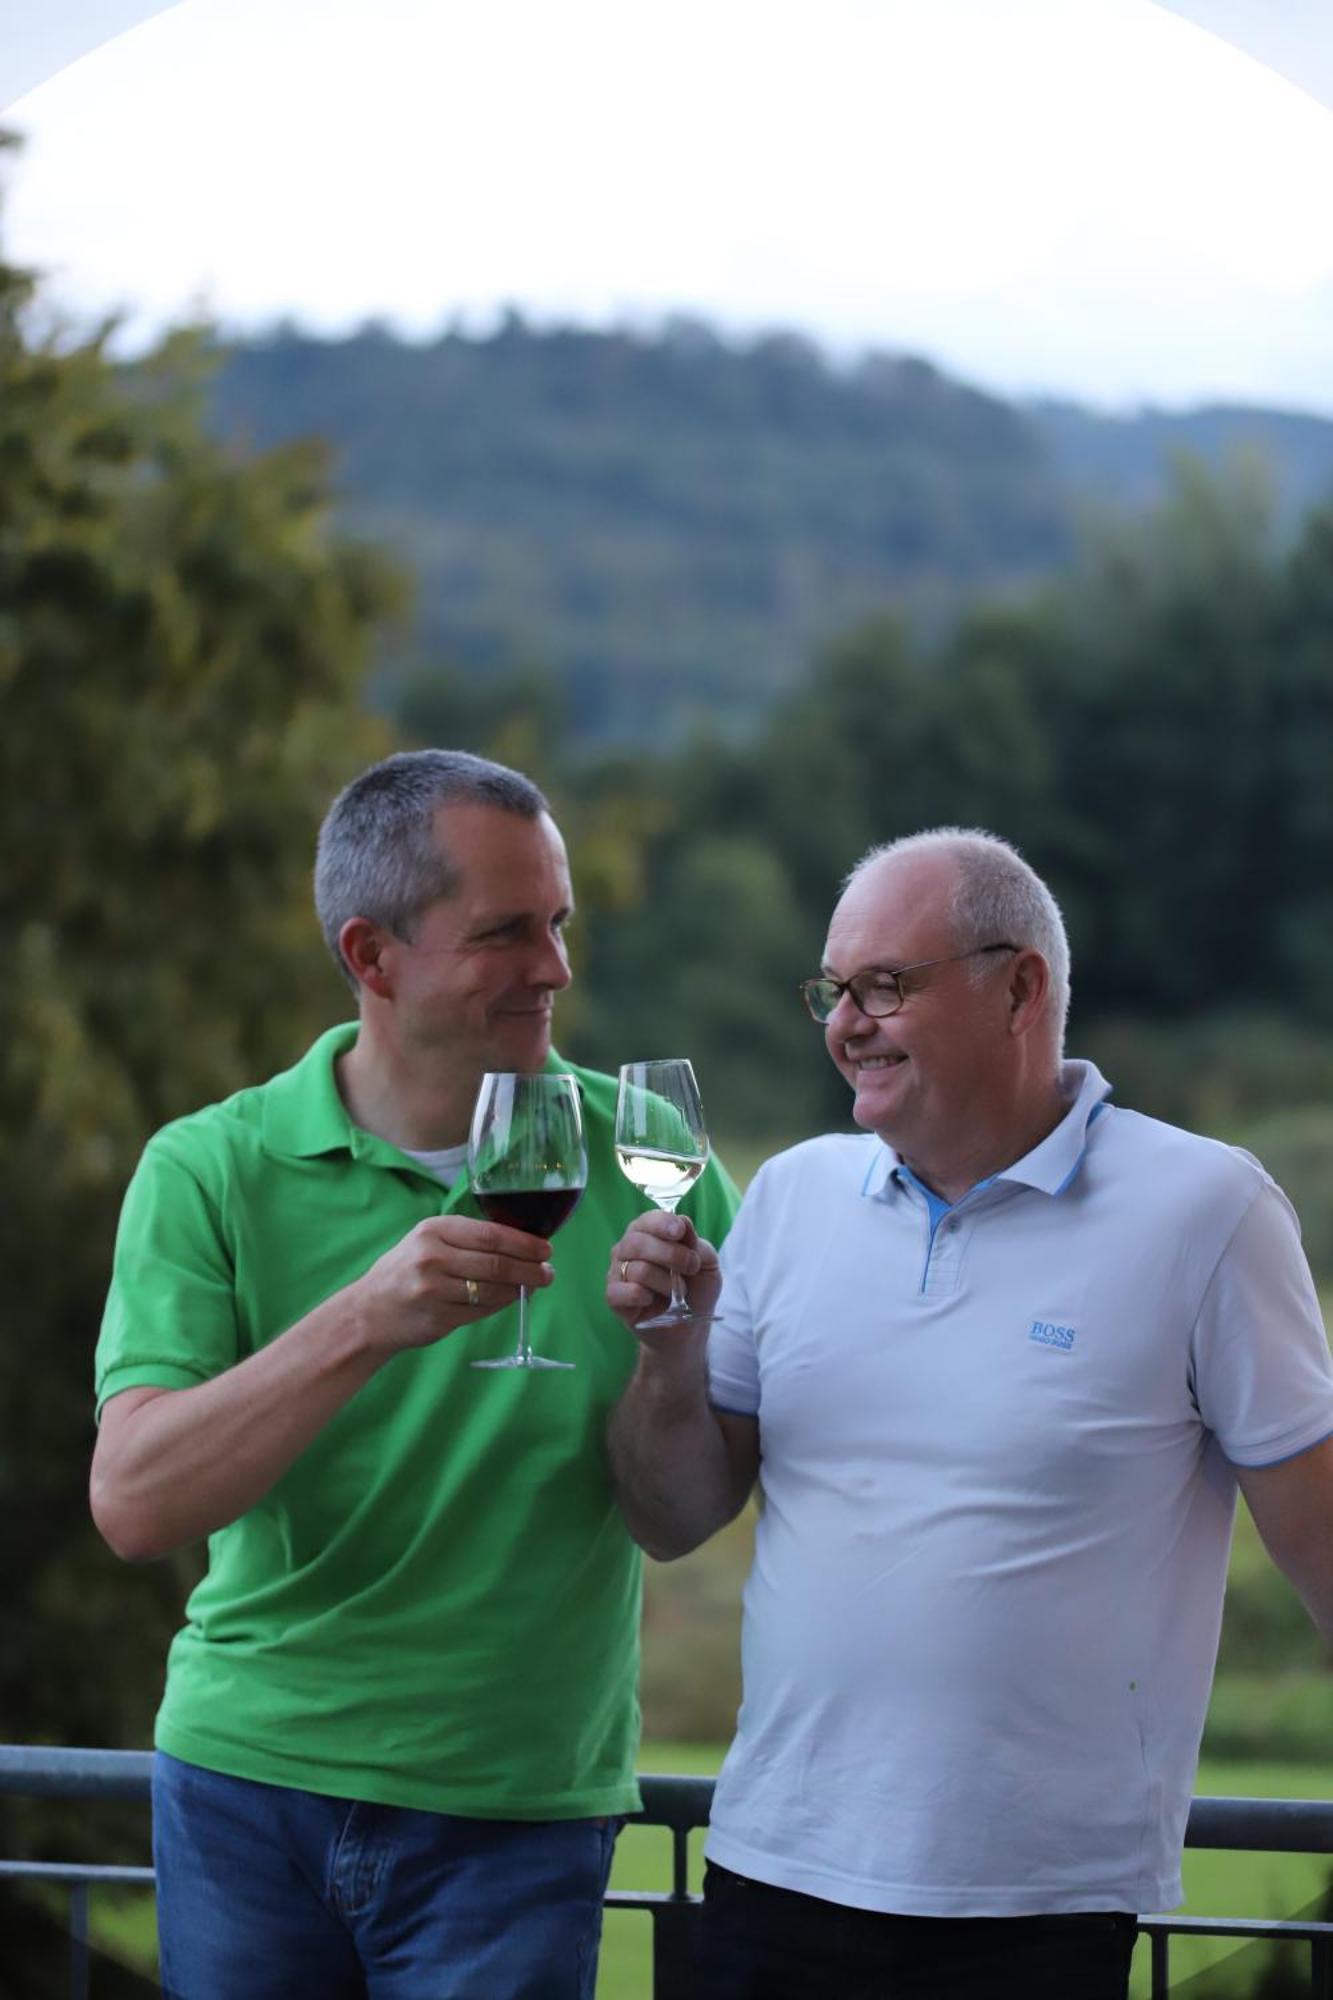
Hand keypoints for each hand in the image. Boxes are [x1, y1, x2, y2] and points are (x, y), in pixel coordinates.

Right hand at [353, 1215, 553, 1354]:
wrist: (369, 1312)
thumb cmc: (406, 1270)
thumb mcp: (427, 1241)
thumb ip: (467, 1239)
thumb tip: (521, 1243)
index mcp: (432, 1231)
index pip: (490, 1234)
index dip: (523, 1243)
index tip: (545, 1249)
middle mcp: (432, 1259)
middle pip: (496, 1263)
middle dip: (529, 1268)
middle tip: (548, 1271)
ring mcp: (434, 1291)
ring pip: (492, 1289)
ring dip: (520, 1288)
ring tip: (535, 1285)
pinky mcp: (439, 1319)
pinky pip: (482, 1311)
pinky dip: (502, 1305)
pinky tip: (512, 1298)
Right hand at [607, 1211, 720, 1343]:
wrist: (690, 1328)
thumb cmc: (696, 1290)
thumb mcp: (707, 1264)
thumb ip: (696, 1243)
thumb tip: (682, 1221)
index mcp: (649, 1233)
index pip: (648, 1220)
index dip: (663, 1223)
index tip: (679, 1232)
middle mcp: (628, 1249)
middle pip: (638, 1242)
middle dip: (670, 1255)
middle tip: (690, 1267)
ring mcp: (618, 1272)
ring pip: (638, 1269)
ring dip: (666, 1283)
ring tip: (678, 1292)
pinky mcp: (614, 1298)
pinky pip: (621, 1291)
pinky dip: (642, 1296)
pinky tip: (652, 1301)